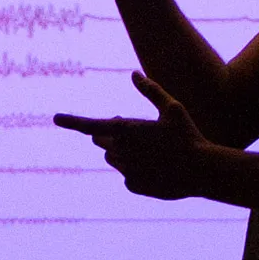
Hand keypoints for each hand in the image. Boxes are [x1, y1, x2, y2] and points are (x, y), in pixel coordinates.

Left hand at [54, 72, 210, 199]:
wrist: (202, 171)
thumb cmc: (188, 135)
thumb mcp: (172, 108)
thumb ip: (150, 91)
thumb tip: (133, 74)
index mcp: (126, 130)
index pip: (90, 125)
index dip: (72, 122)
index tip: (56, 118)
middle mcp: (121, 152)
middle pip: (101, 140)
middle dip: (110, 134)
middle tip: (134, 131)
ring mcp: (126, 170)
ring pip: (113, 158)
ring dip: (122, 152)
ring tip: (150, 150)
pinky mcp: (133, 186)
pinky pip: (126, 175)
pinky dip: (136, 169)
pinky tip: (157, 166)